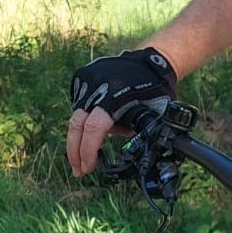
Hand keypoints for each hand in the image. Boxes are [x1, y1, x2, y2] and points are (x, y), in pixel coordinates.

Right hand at [66, 47, 176, 177]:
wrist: (151, 61)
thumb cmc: (156, 91)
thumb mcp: (153, 115)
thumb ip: (134, 132)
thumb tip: (120, 152)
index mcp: (115, 96)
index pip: (94, 128)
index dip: (88, 151)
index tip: (87, 167)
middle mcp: (97, 86)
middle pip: (76, 124)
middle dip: (75, 151)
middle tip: (78, 171)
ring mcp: (87, 79)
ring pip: (76, 115)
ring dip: (77, 138)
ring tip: (82, 158)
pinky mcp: (82, 77)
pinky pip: (78, 104)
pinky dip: (81, 121)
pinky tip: (87, 134)